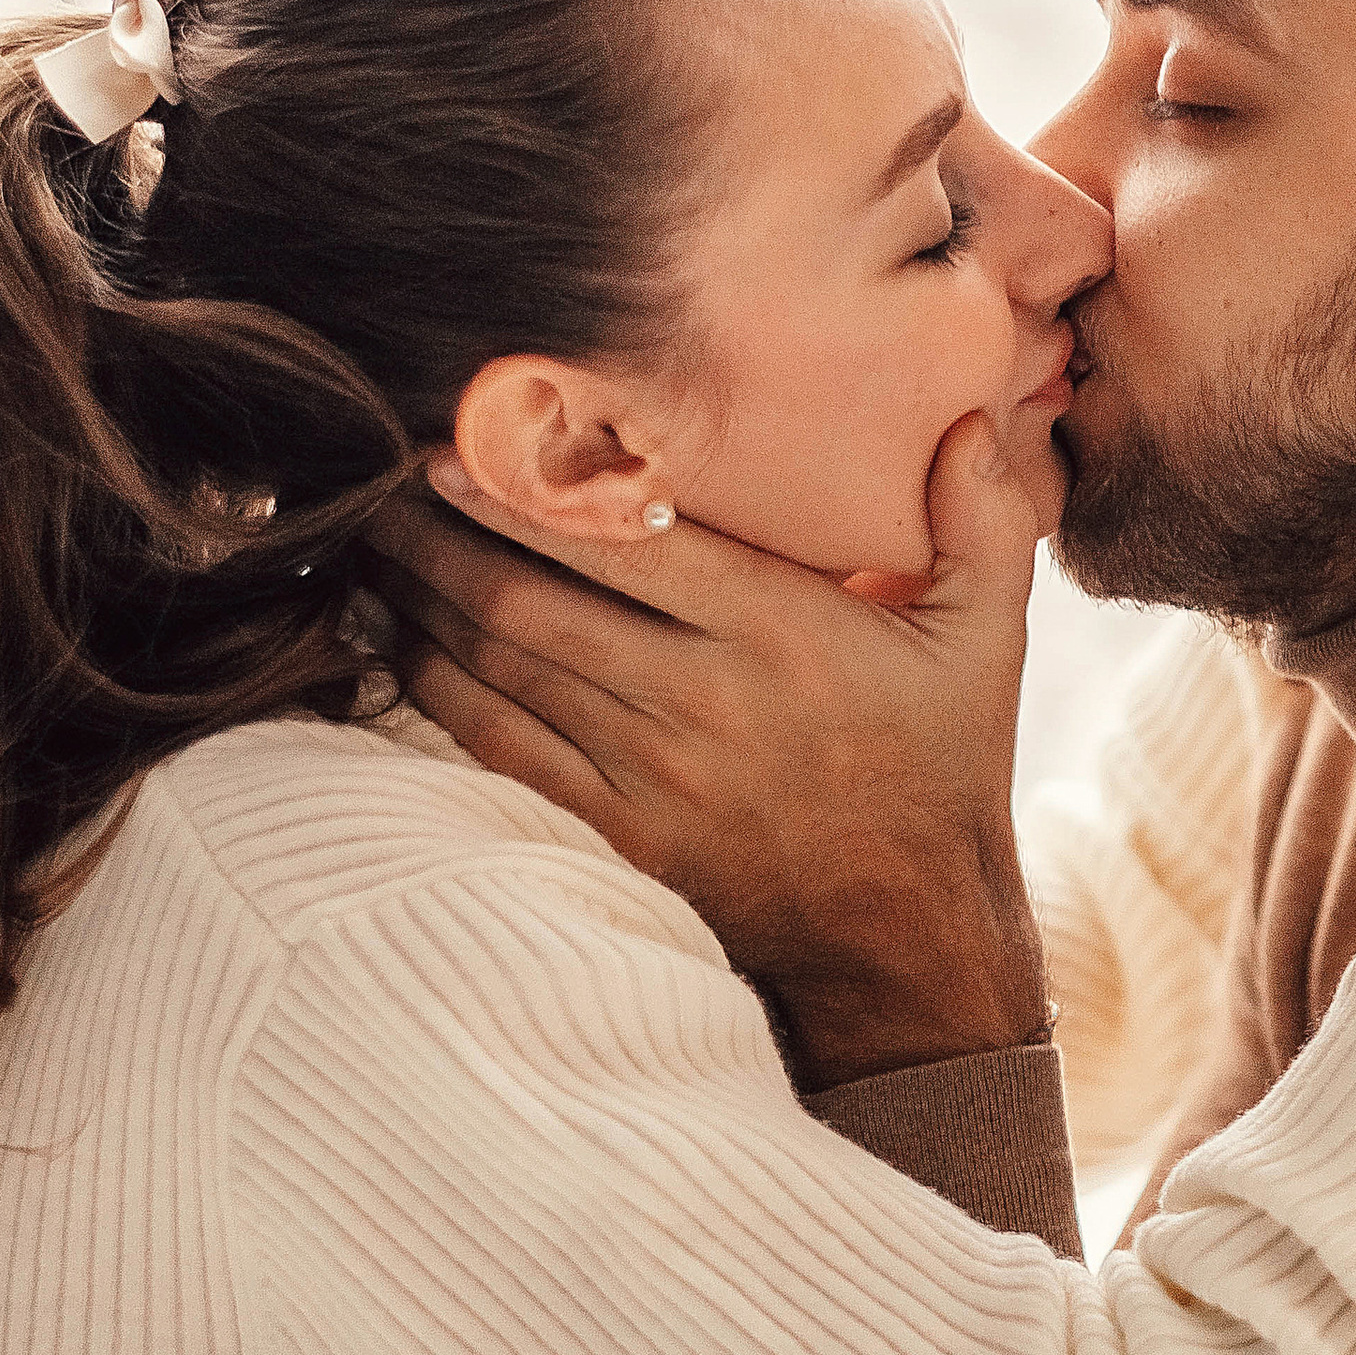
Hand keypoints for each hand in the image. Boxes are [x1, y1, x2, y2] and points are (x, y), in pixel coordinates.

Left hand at [362, 417, 1050, 1093]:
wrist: (910, 933)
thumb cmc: (943, 763)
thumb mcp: (988, 637)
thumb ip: (984, 521)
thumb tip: (966, 422)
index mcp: (780, 630)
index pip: (620, 542)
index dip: (521, 490)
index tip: (454, 439)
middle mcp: (701, 698)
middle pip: (528, 598)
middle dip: (436, 533)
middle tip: (373, 478)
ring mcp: (649, 772)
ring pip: (498, 667)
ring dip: (418, 600)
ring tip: (367, 542)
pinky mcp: (616, 832)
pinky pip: (495, 748)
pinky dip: (432, 688)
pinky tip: (396, 639)